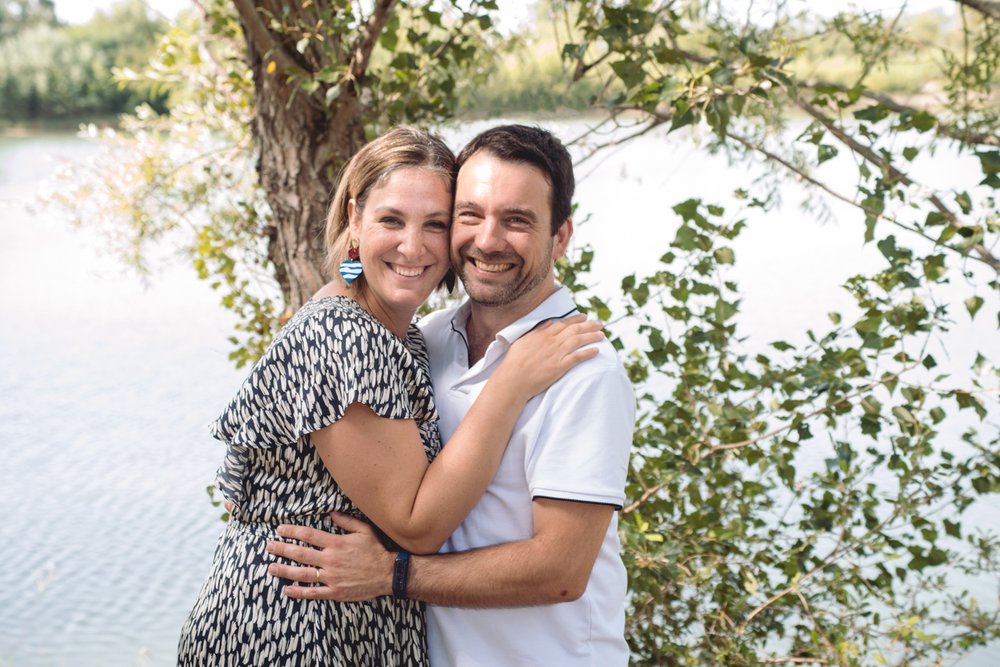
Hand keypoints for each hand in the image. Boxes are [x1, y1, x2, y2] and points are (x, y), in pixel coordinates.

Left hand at [265, 512, 393, 600]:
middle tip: (268, 546)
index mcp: (336, 543)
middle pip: (300, 553)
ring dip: (284, 570)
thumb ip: (346, 520)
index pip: (308, 535)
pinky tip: (287, 591)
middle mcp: (330, 560)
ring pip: (302, 574)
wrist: (387, 574)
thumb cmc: (376, 550)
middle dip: (281, 549)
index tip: (280, 529)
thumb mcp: (364, 530)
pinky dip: (298, 592)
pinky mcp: (334, 592)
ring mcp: (331, 577)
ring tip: (270, 567)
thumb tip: (331, 512)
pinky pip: (312, 593)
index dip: (292, 531)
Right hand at [497, 314, 603, 398]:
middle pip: (574, 330)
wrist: (513, 379)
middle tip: (600, 324)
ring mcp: (556, 354)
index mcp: (542, 334)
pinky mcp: (559, 367)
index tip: (585, 317)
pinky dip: (588, 353)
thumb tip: (548, 323)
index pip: (563, 323)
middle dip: (589, 325)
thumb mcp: (523, 341)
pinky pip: (577, 357)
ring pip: (578, 341)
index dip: (576, 319)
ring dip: (592, 337)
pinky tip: (597, 351)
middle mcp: (551, 341)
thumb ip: (537, 331)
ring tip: (602, 335)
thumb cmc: (514, 362)